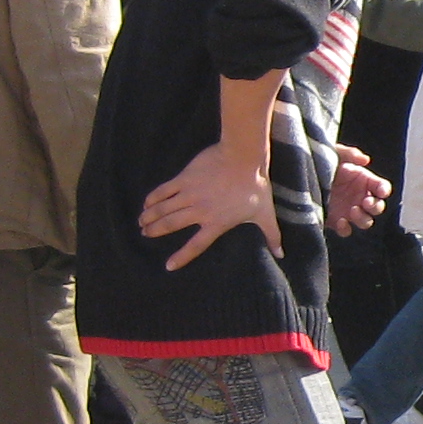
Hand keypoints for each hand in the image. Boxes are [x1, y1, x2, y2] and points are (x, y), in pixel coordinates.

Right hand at [140, 142, 277, 270]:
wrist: (243, 157)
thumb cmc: (255, 186)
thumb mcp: (266, 213)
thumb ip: (271, 235)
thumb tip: (281, 254)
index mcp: (216, 223)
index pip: (196, 245)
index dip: (181, 257)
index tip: (168, 266)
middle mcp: (199, 212)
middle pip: (171, 226)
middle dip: (155, 231)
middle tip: (145, 234)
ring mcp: (190, 194)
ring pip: (164, 209)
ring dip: (150, 216)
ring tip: (141, 222)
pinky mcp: (184, 178)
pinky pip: (163, 190)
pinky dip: (153, 198)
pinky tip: (146, 203)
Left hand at [325, 146, 389, 236]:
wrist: (298, 176)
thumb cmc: (320, 161)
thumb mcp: (333, 152)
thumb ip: (349, 153)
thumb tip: (365, 160)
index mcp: (363, 180)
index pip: (381, 187)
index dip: (383, 190)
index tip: (380, 191)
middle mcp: (359, 197)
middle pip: (377, 207)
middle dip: (375, 207)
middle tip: (366, 202)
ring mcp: (348, 211)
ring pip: (365, 222)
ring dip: (363, 219)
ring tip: (353, 211)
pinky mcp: (335, 221)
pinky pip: (346, 230)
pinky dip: (345, 229)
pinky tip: (340, 221)